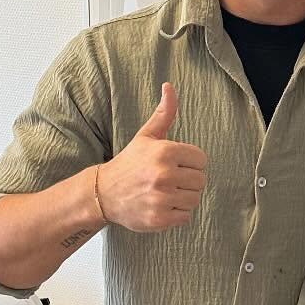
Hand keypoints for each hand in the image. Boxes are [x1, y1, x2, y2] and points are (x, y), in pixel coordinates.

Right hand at [96, 84, 207, 230]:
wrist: (104, 193)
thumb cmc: (129, 163)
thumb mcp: (146, 136)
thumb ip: (164, 113)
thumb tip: (170, 86)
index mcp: (165, 152)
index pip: (201, 160)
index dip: (190, 163)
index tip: (174, 165)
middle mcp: (164, 175)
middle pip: (200, 181)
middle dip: (188, 181)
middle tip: (168, 180)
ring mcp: (161, 198)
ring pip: (194, 199)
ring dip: (183, 198)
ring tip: (165, 193)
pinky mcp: (159, 219)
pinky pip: (186, 217)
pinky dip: (176, 214)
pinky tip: (161, 206)